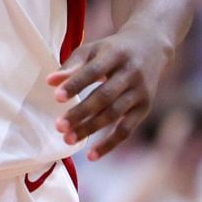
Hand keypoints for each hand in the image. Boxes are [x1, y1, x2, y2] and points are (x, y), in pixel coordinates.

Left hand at [47, 27, 170, 159]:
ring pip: (114, 115)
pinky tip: (91, 155)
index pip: (94, 71)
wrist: (151, 46)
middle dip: (81, 113)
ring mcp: (140, 92)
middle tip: (59, 126)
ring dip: (91, 129)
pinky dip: (110, 144)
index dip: (76, 84)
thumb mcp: (94, 49)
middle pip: (105, 96)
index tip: (56, 97)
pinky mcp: (144, 108)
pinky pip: (126, 129)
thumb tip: (49, 82)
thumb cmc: (112, 50)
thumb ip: (72, 65)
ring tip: (68, 139)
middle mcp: (130, 74)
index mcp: (115, 54)